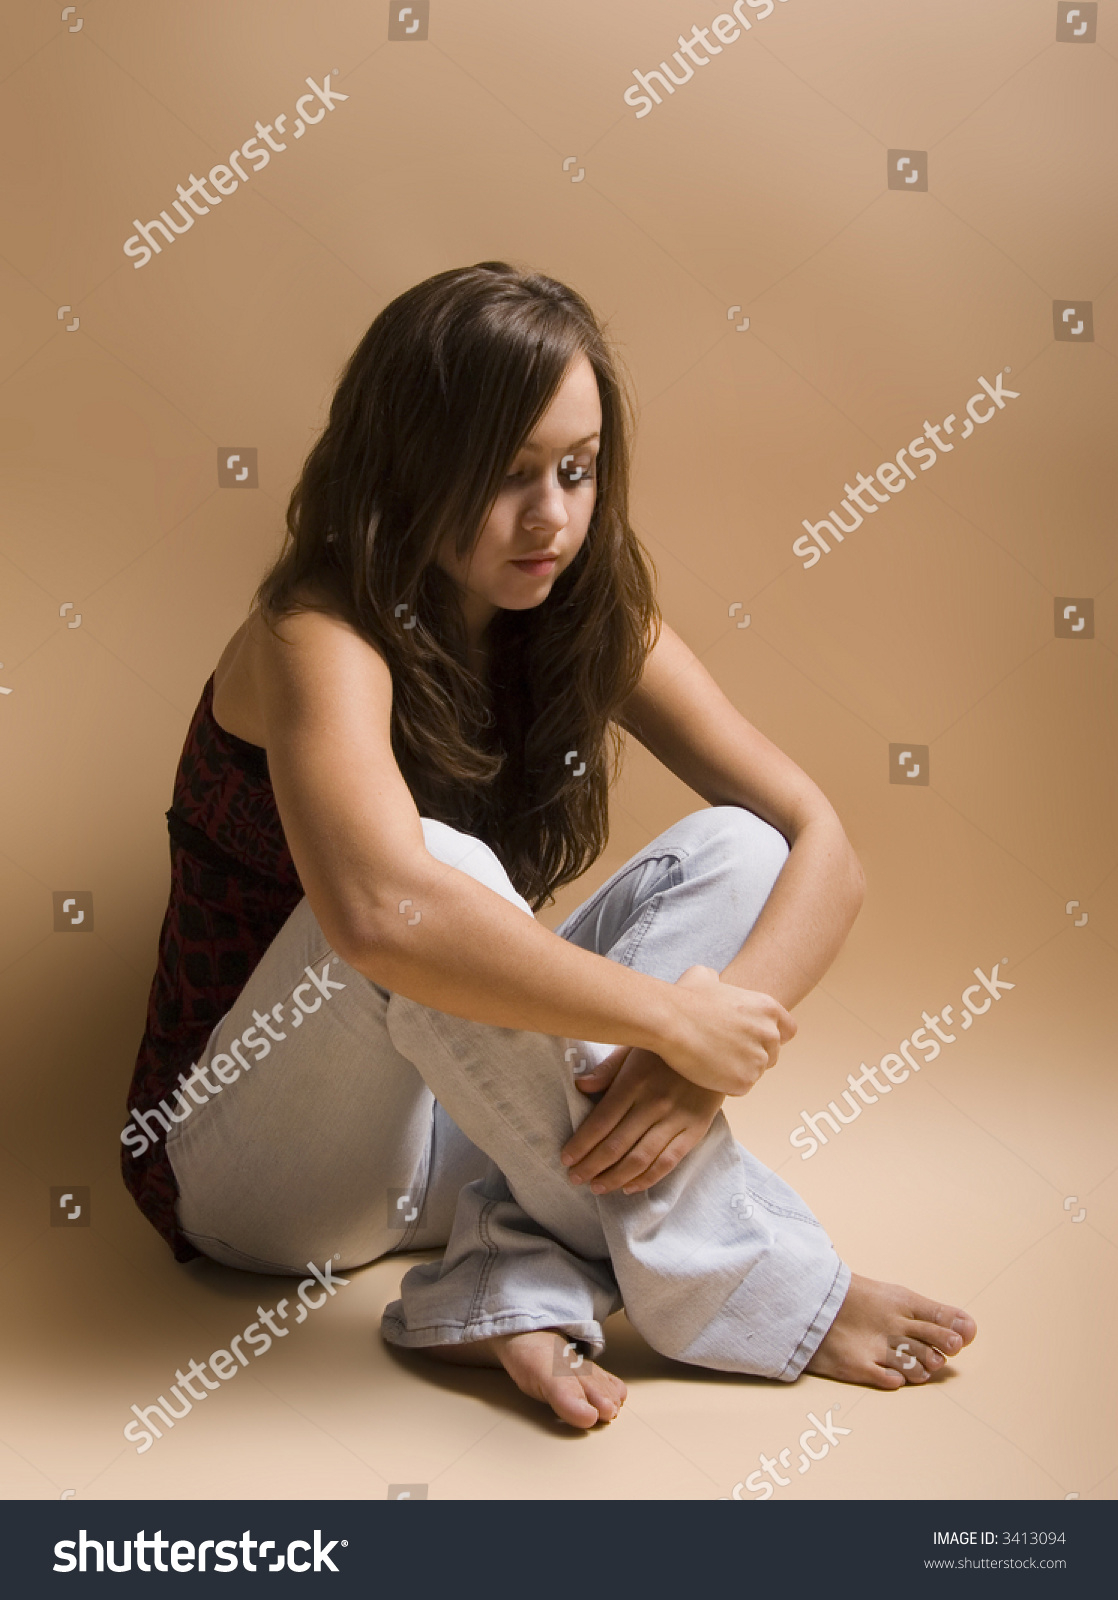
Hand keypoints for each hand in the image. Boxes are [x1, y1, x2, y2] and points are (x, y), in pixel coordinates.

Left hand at [559, 1045, 724, 1194]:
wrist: (718, 1046)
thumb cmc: (667, 1047)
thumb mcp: (634, 1047)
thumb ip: (608, 1069)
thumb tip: (580, 1087)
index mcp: (634, 1082)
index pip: (601, 1121)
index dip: (581, 1144)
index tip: (566, 1159)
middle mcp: (654, 1103)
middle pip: (616, 1145)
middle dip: (591, 1166)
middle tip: (574, 1179)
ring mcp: (676, 1119)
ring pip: (640, 1159)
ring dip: (615, 1178)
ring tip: (597, 1187)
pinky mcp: (695, 1130)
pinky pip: (668, 1162)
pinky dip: (647, 1179)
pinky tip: (629, 1188)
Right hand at [659, 964, 795, 1094]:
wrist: (669, 1021)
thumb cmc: (684, 998)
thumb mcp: (703, 976)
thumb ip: (718, 981)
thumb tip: (713, 981)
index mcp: (768, 1008)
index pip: (788, 1030)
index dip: (771, 1037)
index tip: (753, 1040)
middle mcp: (769, 1034)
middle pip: (772, 1054)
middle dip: (752, 1055)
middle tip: (724, 1052)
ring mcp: (758, 1059)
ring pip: (755, 1072)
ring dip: (738, 1070)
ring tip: (711, 1060)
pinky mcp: (744, 1081)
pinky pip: (740, 1088)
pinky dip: (725, 1084)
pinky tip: (707, 1070)